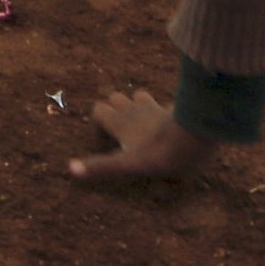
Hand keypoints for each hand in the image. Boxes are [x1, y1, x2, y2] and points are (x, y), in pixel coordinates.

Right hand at [67, 85, 214, 182]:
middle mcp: (134, 110)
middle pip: (116, 98)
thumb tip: (70, 169)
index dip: (97, 122)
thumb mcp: (127, 165)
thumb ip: (100, 167)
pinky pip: (162, 104)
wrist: (194, 137)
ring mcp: (155, 107)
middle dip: (115, 110)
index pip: (98, 110)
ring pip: (138, 96)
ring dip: (136, 106)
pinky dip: (159, 110)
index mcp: (120, 122)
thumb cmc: (158, 154)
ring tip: (141, 126)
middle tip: (121, 132)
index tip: (104, 140)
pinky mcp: (174, 109)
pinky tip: (166, 124)